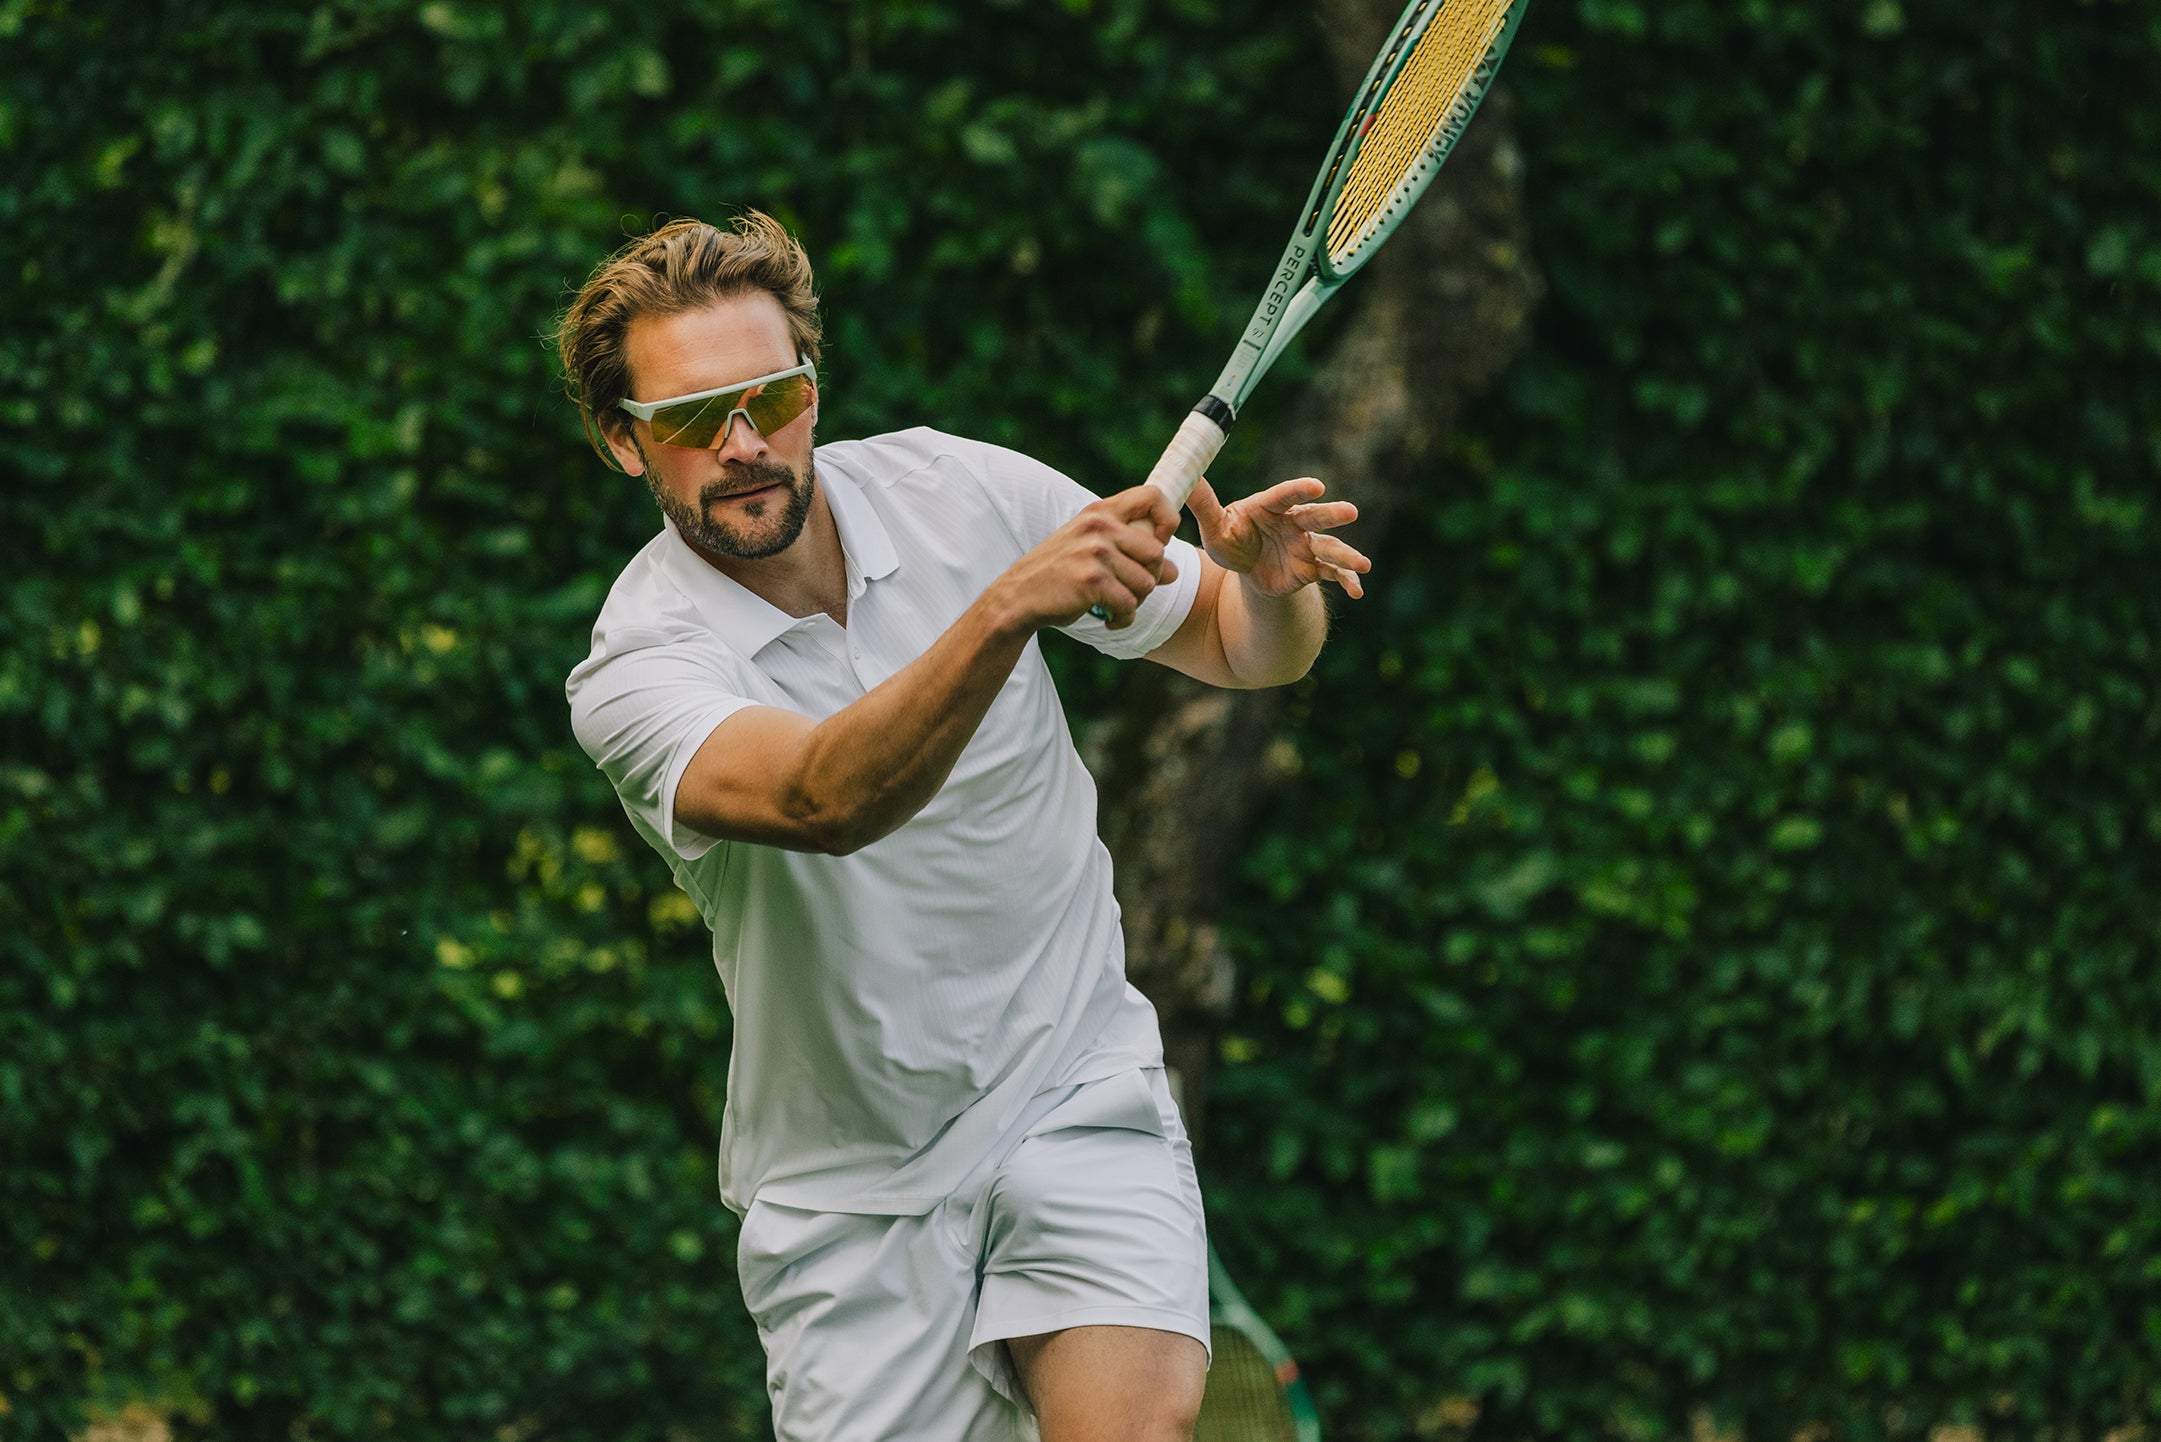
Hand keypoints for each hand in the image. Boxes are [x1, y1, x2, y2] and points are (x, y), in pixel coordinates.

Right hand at [990, 485, 1180, 632]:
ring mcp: (1095, 552)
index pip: (1153, 495)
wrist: (1017, 597)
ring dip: (1134, 603)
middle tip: (1127, 591)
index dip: (1168, 519)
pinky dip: (1122, 619)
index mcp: (1100, 511)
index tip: (1159, 542)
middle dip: (1149, 579)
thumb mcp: (1090, 549)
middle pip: (1157, 553)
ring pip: (1146, 583)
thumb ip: (1131, 553)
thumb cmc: (1057, 573)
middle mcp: (1099, 525)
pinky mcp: (1092, 580)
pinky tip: (1108, 620)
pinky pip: (1129, 605)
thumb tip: (1173, 571)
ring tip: (1113, 606)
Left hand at [1188, 476, 1369, 598]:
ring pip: (1329, 547)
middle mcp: (1293, 523)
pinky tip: (1358, 591)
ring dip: (1347, 555)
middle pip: (1314, 517)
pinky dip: (1346, 580)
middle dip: (1332, 515)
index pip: (1285, 496)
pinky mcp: (1312, 567)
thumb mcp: (1214, 529)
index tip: (1317, 487)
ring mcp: (1306, 545)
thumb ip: (1204, 506)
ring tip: (1364, 565)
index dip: (1300, 490)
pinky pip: (1331, 573)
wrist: (1248, 569)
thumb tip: (1186, 480)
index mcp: (1270, 507)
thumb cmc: (1231, 541)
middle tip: (1350, 512)